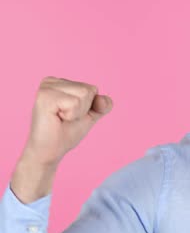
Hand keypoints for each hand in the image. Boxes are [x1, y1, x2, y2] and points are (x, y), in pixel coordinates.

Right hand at [11, 76, 112, 202]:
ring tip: (60, 118)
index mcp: (60, 82)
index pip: (92, 88)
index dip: (88, 107)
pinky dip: (71, 115)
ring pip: (84, 93)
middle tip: (65, 118)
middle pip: (89, 89)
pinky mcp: (45, 97)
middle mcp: (51, 81)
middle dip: (83, 109)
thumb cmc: (67, 132)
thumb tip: (102, 99)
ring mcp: (46, 87)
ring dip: (77, 112)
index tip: (70, 115)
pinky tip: (56, 118)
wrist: (51, 151)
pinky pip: (75, 102)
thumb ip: (102, 105)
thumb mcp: (90, 115)